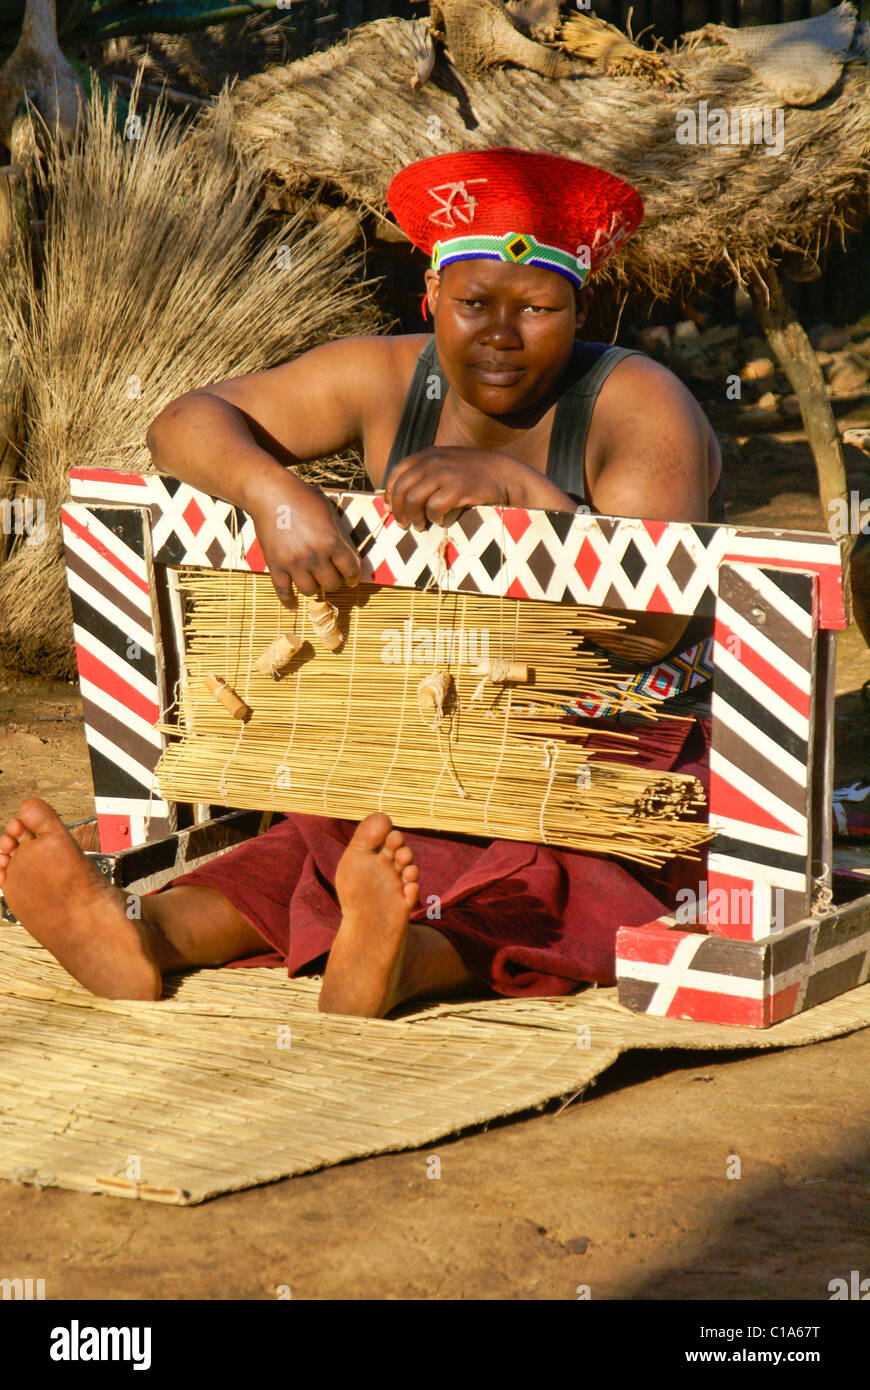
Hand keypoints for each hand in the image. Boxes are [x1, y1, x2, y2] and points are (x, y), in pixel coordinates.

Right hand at [248, 474, 359, 603]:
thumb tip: (346, 556)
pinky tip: (293, 605)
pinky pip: (283, 591)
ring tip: (314, 581)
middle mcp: (314, 556)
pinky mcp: (275, 565)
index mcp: (331, 542)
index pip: (350, 571)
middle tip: (331, 577)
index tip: (351, 579)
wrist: (270, 494)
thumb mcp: (329, 513)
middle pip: (331, 585)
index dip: (353, 577)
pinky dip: (289, 601)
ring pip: (310, 591)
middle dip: (334, 582)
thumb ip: (338, 536)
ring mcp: (293, 563)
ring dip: (314, 589)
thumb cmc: (303, 498)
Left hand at [384, 447, 514, 528]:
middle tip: (402, 523)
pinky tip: (441, 520)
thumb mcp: (449, 463)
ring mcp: (445, 474)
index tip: (390, 507)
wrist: (506, 475)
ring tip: (419, 525)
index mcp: (429, 454)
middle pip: (401, 488)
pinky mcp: (457, 489)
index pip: (397, 471)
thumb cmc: (476, 474)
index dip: (389, 492)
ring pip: (413, 499)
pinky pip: (433, 508)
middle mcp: (433, 461)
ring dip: (414, 516)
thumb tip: (403, 495)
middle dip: (398, 509)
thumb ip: (428, 471)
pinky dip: (434, 518)